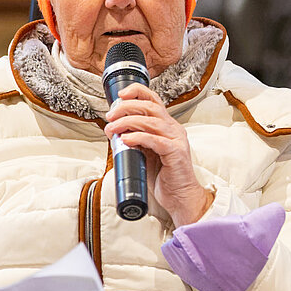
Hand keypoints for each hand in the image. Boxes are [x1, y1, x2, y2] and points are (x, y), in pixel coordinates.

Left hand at [103, 83, 213, 225]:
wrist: (180, 198)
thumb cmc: (163, 177)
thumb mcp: (144, 152)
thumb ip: (134, 139)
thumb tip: (114, 130)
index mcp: (166, 126)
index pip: (153, 100)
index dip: (137, 92)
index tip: (120, 95)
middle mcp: (173, 129)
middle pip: (150, 106)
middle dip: (126, 107)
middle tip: (110, 116)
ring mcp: (176, 140)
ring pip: (151, 121)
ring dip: (127, 122)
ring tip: (112, 129)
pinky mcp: (176, 153)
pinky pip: (156, 140)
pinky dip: (138, 137)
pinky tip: (126, 139)